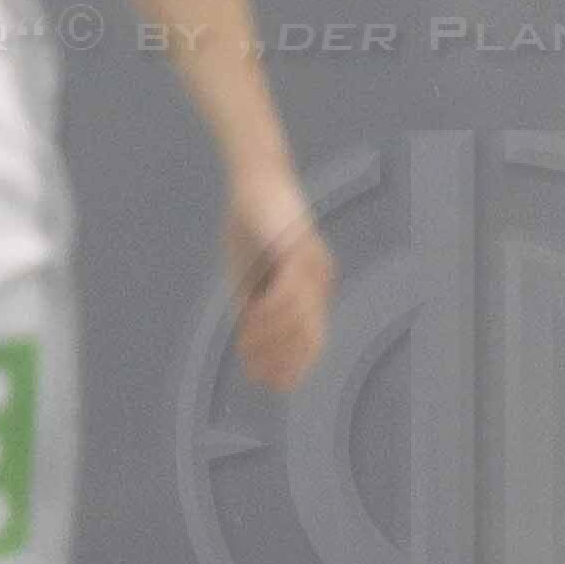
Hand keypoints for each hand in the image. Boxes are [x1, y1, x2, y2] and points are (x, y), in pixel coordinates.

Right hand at [224, 166, 333, 395]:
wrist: (255, 181)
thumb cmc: (252, 227)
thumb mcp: (251, 275)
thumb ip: (255, 308)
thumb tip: (251, 348)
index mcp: (312, 290)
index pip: (311, 341)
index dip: (290, 367)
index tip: (264, 382)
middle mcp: (320, 281)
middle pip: (311, 338)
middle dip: (282, 362)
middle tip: (255, 375)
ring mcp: (313, 266)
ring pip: (301, 320)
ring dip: (270, 339)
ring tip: (244, 345)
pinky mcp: (299, 250)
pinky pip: (290, 292)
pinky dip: (270, 312)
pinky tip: (248, 319)